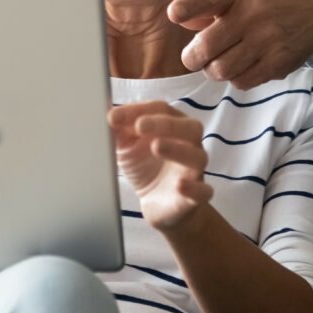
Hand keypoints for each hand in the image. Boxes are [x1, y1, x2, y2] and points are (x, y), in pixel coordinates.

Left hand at [108, 101, 212, 230]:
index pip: (160, 109)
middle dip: (165, 124)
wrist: (157, 203)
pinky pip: (203, 190)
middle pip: (188, 127)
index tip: (114, 117)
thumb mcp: (127, 145)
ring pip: (197, 156)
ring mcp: (194, 170)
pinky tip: (180, 186)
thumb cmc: (146, 166)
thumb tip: (109, 115)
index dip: (138, 111)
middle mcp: (189, 144)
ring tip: (156, 147)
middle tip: (140, 126)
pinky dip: (193, 188)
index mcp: (173, 125)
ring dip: (177, 150)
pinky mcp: (196, 195)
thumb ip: (119, 129)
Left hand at [168, 0, 312, 88]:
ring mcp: (267, 40)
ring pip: (221, 70)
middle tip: (193, 57)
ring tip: (218, 62)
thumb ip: (207, 4)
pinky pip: (241, 81)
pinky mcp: (278, 63)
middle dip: (192, 57)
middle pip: (206, 47)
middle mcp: (253, 13)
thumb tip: (177, 19)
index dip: (184, 9)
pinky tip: (241, 66)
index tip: (174, 15)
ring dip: (213, 70)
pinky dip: (235, 78)